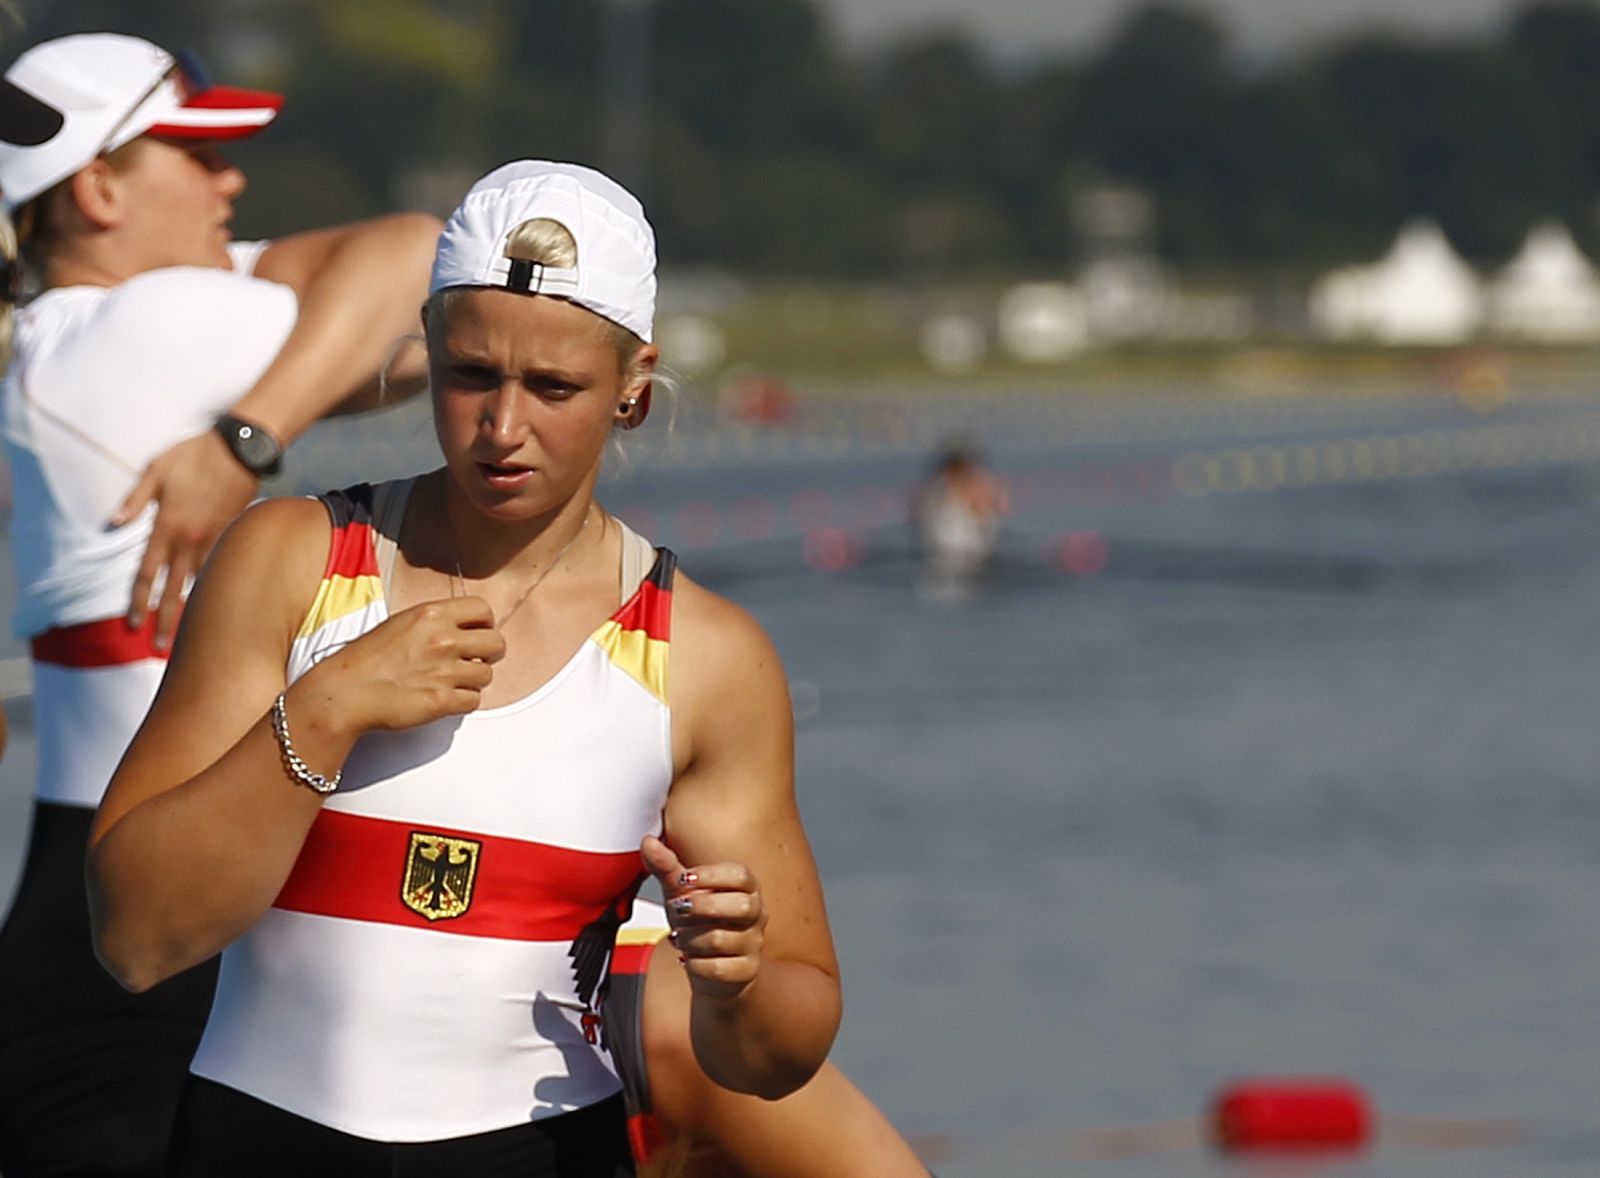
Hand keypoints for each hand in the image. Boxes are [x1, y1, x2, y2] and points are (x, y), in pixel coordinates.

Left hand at [112, 431, 256, 648]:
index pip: (147, 573)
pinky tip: (209, 598)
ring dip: (190, 607)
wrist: (240, 449)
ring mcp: (213, 538)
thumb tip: (113, 524)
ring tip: (186, 631)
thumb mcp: (156, 470)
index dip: (138, 601)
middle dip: (165, 620)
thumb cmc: (194, 454)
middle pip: (173, 589)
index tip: (133, 625)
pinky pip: (217, 566)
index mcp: (166, 526)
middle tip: (160, 647)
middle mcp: (188, 539)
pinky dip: (210, 585)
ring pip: (198, 581)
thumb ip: (134, 499)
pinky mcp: (231, 533)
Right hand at [301, 596, 505, 734]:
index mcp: (432, 614)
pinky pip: (474, 700)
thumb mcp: (401, 624)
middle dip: (489, 654)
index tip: (479, 633)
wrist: (344, 693)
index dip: (485, 624)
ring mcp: (445, 670)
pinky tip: (445, 698)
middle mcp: (443, 639)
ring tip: (451, 682)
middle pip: (497, 643)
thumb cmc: (365, 661)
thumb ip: (435, 623)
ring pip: (487, 674)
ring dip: (473, 680)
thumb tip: (463, 629)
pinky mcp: (442, 700)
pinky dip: (463, 702)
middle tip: (474, 660)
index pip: (483, 610)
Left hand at [641, 834, 766, 1000]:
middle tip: (678, 909)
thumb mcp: (681, 892)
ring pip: (722, 939)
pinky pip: (718, 967)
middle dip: (702, 907)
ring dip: (690, 939)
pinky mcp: (746, 971)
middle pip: (742, 906)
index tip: (683, 879)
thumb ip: (666, 867)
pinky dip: (695, 964)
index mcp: (746, 888)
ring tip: (681, 938)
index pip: (740, 875)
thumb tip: (648, 842)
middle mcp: (756, 914)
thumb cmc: (699, 923)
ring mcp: (754, 944)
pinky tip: (690, 958)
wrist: (711, 968)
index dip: (711, 876)